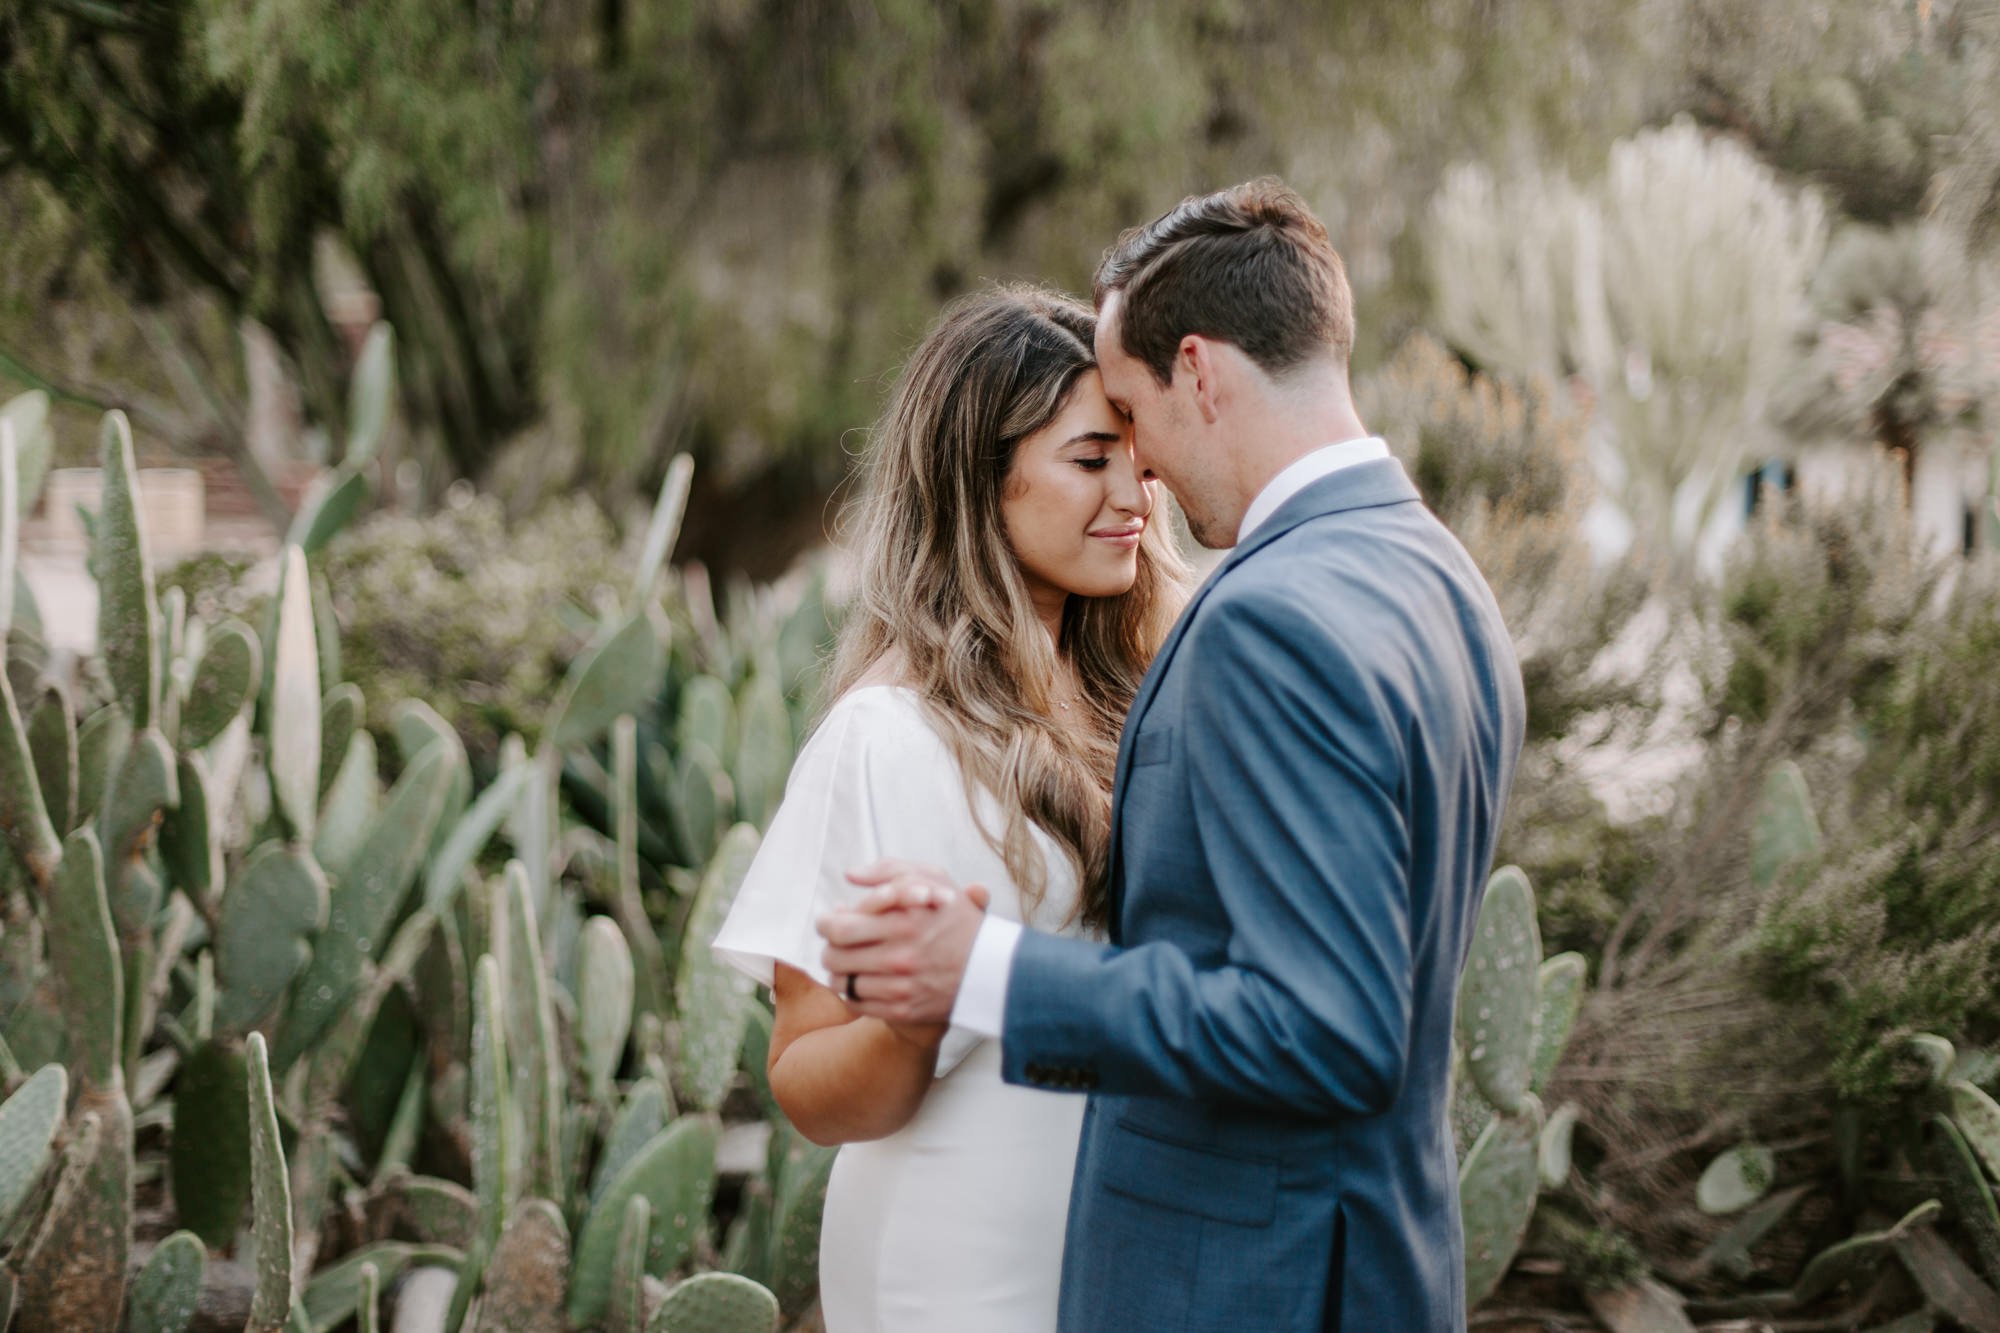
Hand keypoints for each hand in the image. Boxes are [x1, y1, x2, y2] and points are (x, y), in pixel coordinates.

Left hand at [819, 860, 989, 1025]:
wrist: (992, 969)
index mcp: (903, 921)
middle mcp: (900, 956)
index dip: (826, 923)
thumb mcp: (934, 880)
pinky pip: (857, 1004)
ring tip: (849, 963)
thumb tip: (850, 875)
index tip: (830, 920)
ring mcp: (900, 987)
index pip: (839, 927)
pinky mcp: (903, 1011)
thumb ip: (889, 870)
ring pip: (841, 983)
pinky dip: (852, 993)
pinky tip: (863, 981)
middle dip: (829, 947)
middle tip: (836, 943)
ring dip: (839, 972)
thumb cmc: (958, 919)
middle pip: (833, 956)